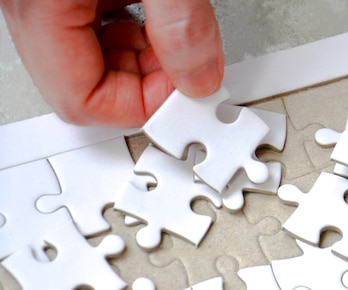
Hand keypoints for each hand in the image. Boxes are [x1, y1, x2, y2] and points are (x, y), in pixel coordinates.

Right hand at [0, 0, 223, 126]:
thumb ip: (180, 23)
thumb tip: (199, 78)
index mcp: (38, 7)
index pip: (82, 102)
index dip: (142, 106)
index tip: (184, 90)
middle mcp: (33, 9)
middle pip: (90, 87)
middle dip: (148, 82)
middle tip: (186, 61)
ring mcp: (48, 3)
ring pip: (94, 62)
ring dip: (144, 58)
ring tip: (171, 29)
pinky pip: (97, 32)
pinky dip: (135, 33)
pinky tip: (156, 14)